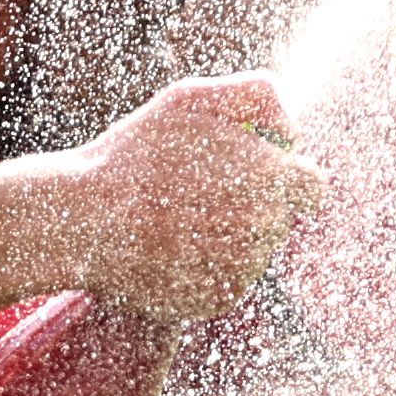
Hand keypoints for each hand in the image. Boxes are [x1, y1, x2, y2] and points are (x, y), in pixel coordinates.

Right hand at [64, 75, 323, 324]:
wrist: (83, 220)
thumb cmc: (136, 155)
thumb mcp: (191, 98)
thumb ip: (255, 95)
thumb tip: (291, 130)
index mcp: (271, 178)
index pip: (312, 186)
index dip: (282, 175)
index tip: (249, 171)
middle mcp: (266, 229)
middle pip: (280, 218)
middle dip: (253, 203)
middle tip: (200, 191)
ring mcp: (243, 269)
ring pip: (255, 249)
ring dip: (230, 234)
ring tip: (179, 217)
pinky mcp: (217, 299)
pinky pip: (229, 278)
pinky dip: (208, 264)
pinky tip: (172, 246)